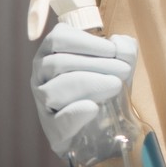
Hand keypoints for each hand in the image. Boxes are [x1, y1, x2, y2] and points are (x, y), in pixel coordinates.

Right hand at [31, 23, 138, 157]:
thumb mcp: (118, 63)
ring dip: (88, 85)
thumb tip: (120, 44)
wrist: (104, 125)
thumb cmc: (106, 84)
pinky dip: (75, 113)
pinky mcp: (51, 127)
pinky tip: (93, 108)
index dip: (87, 43)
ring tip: (115, 86)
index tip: (112, 51)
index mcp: (52, 50)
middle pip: (59, 63)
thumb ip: (124, 49)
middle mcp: (41, 72)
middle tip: (123, 71)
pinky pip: (57, 120)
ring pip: (53, 90)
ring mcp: (42, 100)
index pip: (58, 38)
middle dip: (95, 65)